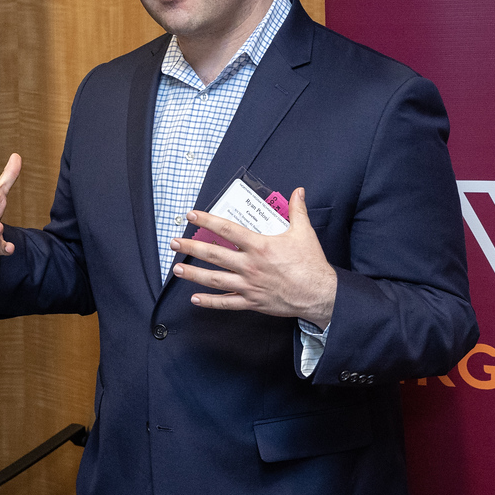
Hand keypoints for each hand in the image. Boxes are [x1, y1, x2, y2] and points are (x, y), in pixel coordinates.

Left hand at [170, 187, 336, 327]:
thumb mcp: (304, 233)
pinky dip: (209, 302)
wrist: (320, 295)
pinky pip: (226, 303)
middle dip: (191, 247)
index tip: (191, 215)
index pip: (227, 230)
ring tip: (176, 268)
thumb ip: (297, 211)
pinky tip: (195, 298)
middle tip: (174, 243)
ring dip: (193, 274)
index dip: (206, 221)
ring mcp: (248, 285)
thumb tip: (298, 191)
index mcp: (260, 246)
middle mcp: (250, 265)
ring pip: (214, 279)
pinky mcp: (251, 301)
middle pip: (214, 254)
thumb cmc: (311, 264)